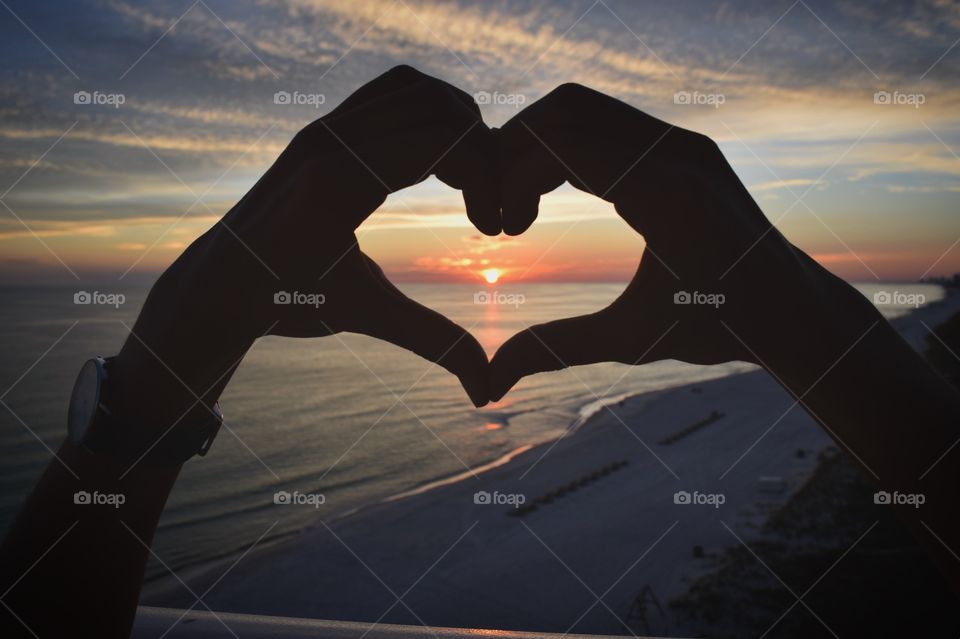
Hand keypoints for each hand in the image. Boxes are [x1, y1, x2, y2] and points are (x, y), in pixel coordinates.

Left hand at [112, 66, 501, 426]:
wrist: (222, 281)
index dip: (488, 177)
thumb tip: (487, 393)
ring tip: (472, 177)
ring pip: (418, 90)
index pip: (443, 140)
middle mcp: (328, 141)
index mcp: (338, 184)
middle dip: (482, 153)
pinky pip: (391, 91)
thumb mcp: (366, 317)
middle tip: (489, 207)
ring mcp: (323, 125)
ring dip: (459, 125)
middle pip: (440, 109)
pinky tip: (440, 157)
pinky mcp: (323, 123)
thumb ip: (433, 344)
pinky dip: (429, 109)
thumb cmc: (289, 302)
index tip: (495, 230)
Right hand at [489, 83, 859, 399]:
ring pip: (583, 108)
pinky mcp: (684, 144)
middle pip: (565, 108)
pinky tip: (556, 197)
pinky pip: (607, 123)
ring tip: (523, 209)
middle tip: (502, 214)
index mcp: (667, 191)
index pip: (560, 141)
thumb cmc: (717, 328)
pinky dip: (568, 148)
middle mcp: (678, 150)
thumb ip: (555, 349)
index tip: (500, 230)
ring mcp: (684, 140)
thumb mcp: (630, 341)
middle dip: (515, 150)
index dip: (510, 175)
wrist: (790, 310)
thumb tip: (489, 383)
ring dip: (539, 147)